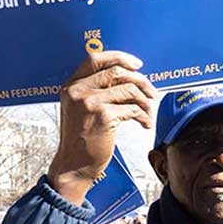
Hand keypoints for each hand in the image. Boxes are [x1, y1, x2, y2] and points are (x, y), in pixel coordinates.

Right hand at [47, 51, 158, 203]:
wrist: (74, 166)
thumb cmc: (82, 139)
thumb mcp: (81, 109)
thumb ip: (97, 91)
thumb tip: (130, 77)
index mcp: (71, 85)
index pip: (95, 58)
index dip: (120, 57)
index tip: (137, 65)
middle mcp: (77, 91)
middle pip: (117, 71)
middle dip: (140, 80)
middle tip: (152, 92)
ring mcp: (89, 102)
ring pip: (129, 89)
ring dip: (145, 100)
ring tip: (149, 111)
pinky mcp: (103, 116)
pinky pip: (133, 109)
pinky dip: (143, 116)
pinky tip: (145, 124)